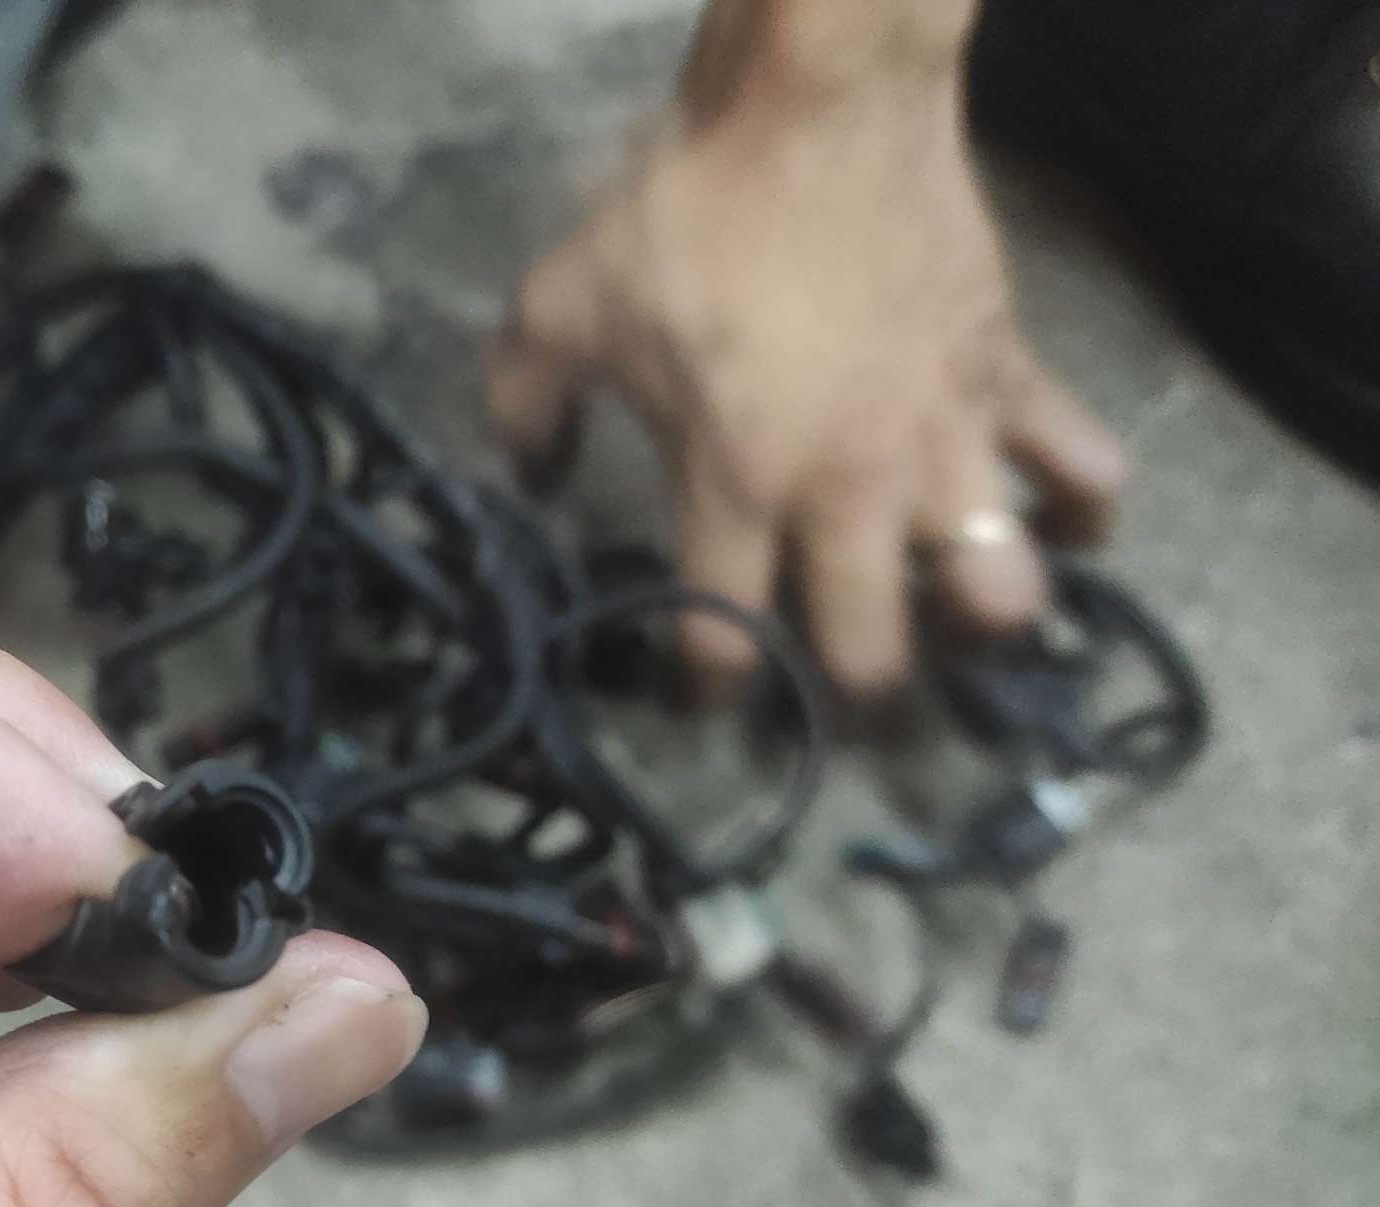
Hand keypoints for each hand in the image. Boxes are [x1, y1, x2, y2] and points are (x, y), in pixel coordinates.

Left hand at [488, 9, 1125, 691]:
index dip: (713, 689)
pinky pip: (1083, 466)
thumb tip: (524, 474)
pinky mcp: (1006, 379)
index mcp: (735, 485)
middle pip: (871, 649)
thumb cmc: (683, 212)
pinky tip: (1070, 529)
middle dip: (855, 689)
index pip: (726, 640)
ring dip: (980, 620)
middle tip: (843, 679)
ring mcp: (940, 440)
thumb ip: (525, 407)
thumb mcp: (559, 309)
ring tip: (958, 619)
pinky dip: (1087, 507)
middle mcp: (846, 491)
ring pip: (995, 587)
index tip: (711, 696)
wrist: (813, 106)